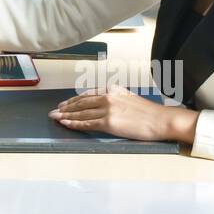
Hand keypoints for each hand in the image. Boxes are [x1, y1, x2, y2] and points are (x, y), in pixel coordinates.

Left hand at [50, 86, 194, 141]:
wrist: (160, 120)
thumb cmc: (148, 113)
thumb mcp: (128, 98)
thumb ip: (114, 99)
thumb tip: (102, 105)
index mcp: (111, 90)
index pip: (87, 94)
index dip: (73, 100)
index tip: (64, 103)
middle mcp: (107, 97)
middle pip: (80, 103)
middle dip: (65, 107)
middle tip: (53, 111)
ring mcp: (107, 110)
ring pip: (81, 113)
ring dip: (66, 115)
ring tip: (55, 118)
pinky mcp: (108, 123)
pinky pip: (86, 123)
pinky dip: (74, 124)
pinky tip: (66, 124)